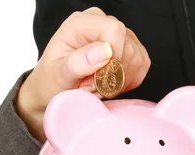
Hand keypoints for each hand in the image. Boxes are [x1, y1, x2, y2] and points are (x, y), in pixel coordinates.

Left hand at [16, 7, 150, 141]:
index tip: (95, 77)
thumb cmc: (52, 81)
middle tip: (90, 84)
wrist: (53, 90)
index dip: (112, 59)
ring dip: (118, 81)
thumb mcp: (58, 75)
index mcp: (81, 23)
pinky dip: (128, 81)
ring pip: (137, 58)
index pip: (115, 31)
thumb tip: (105, 50)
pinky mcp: (129, 49)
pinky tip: (109, 84)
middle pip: (128, 47)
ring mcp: (117, 36)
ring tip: (97, 85)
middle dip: (112, 74)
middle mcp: (101, 23)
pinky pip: (142, 65)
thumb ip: (78, 62)